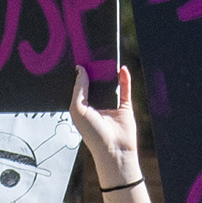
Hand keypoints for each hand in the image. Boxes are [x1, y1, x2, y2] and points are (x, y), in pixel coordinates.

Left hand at [67, 63, 143, 186]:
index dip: (78, 75)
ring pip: (110, 84)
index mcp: (81, 107)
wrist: (113, 149)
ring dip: (108, 72)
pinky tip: (121, 68)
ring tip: (104, 56)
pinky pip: (125, 89)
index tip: (76, 59)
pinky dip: (124, 78)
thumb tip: (81, 70)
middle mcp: (96, 105)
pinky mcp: (125, 107)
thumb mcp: (77, 109)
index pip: (79, 87)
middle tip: (90, 53)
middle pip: (95, 83)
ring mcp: (111, 105)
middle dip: (93, 70)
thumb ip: (79, 88)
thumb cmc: (92, 133)